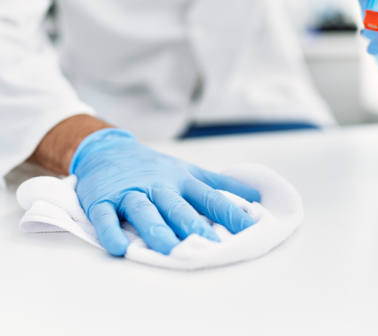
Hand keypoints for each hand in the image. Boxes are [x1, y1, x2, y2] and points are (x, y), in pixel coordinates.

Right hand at [70, 129, 260, 255]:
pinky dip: (110, 232)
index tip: (250, 229)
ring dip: (155, 229)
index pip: (209, 198)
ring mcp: (129, 192)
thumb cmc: (153, 167)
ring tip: (168, 248)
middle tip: (210, 245)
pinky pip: (106, 217)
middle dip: (193, 225)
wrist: (107, 150)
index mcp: (181, 180)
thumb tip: (255, 197)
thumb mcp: (187, 171)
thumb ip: (219, 185)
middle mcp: (158, 185)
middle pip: (177, 206)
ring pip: (144, 211)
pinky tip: (119, 248)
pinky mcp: (102, 199)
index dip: (230, 213)